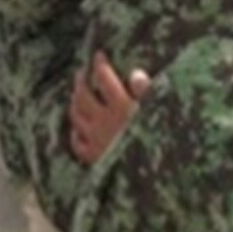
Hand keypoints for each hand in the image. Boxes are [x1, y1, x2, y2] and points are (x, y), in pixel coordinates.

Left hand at [68, 50, 150, 164]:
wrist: (151, 176)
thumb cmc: (158, 138)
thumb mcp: (156, 111)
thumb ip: (146, 92)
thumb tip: (136, 74)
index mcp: (122, 107)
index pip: (103, 78)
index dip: (99, 64)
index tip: (98, 55)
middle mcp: (104, 121)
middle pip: (83, 95)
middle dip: (81, 81)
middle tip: (83, 72)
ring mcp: (96, 139)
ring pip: (76, 116)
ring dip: (75, 102)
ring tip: (77, 94)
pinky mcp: (93, 158)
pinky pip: (77, 142)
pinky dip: (76, 133)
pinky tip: (79, 129)